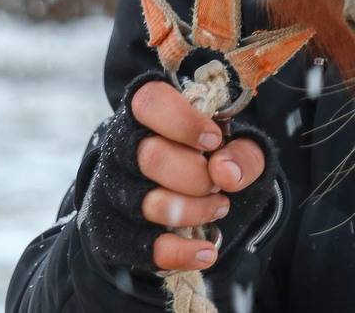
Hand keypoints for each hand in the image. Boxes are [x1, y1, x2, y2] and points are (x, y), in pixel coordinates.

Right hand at [131, 79, 265, 271]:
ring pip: (148, 203)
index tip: (214, 139)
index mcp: (146, 109)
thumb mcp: (237, 144)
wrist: (184, 189)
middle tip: (218, 181)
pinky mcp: (113, 231)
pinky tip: (206, 252)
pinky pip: (141, 247)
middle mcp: (121, 145)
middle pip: (151, 157)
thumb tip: (225, 172)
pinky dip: (179, 253)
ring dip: (195, 210)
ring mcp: (113, 189)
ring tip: (219, 207)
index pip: (149, 102)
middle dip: (196, 174)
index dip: (183, 121)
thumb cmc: (209, 155)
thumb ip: (242, 152)